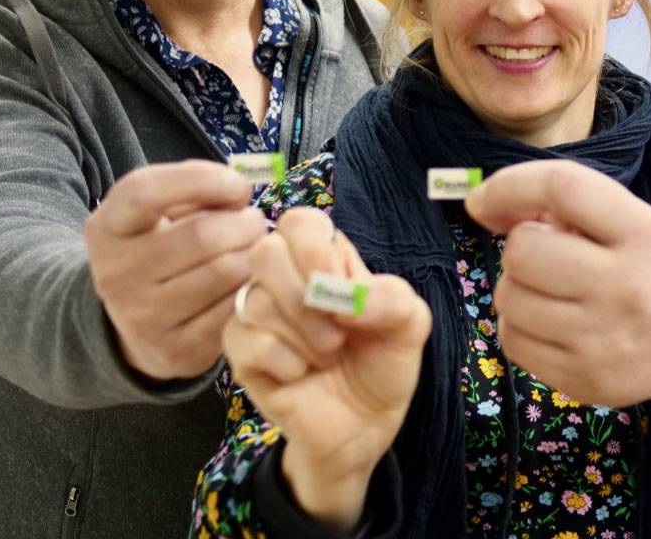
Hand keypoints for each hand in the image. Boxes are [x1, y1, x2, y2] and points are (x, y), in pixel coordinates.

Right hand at [84, 160, 263, 379]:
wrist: (136, 318)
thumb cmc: (160, 246)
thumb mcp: (159, 211)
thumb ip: (194, 189)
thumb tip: (238, 191)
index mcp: (108, 228)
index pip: (144, 193)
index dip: (200, 180)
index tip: (238, 185)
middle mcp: (115, 274)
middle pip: (202, 237)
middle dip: (244, 223)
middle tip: (255, 222)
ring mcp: (142, 318)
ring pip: (225, 272)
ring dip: (254, 255)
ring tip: (253, 249)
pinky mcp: (175, 350)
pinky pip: (234, 309)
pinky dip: (251, 289)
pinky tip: (249, 281)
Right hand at [227, 207, 431, 529]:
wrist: (364, 428)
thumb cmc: (383, 365)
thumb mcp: (409, 324)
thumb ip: (391, 296)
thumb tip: (346, 297)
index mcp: (323, 258)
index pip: (299, 221)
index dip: (314, 248)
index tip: (338, 282)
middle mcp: (284, 279)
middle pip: (266, 251)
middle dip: (306, 295)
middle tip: (338, 331)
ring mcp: (257, 315)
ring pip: (256, 300)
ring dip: (304, 334)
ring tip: (328, 356)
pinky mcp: (240, 354)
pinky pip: (244, 339)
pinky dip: (284, 359)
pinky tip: (300, 373)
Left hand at [465, 160, 650, 405]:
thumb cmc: (647, 260)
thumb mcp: (625, 216)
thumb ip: (560, 202)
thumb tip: (481, 205)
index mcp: (644, 232)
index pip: (563, 188)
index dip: (508, 186)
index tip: (480, 200)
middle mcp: (630, 287)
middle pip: (523, 251)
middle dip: (521, 247)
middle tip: (548, 257)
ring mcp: (608, 342)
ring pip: (509, 298)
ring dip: (516, 288)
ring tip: (553, 291)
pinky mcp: (588, 381)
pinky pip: (512, 341)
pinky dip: (519, 326)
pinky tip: (552, 323)